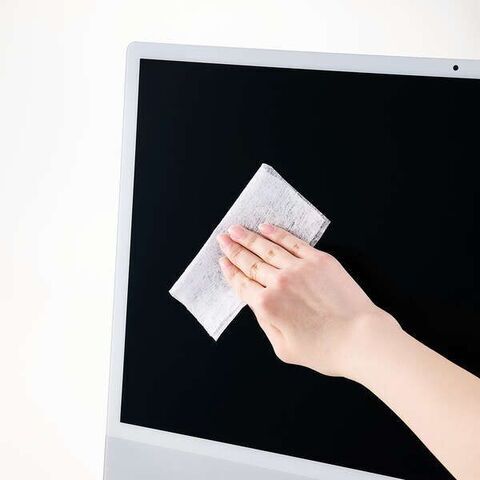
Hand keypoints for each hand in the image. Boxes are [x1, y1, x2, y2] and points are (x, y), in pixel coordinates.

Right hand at [216, 223, 399, 377]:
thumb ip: (266, 324)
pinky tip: (266, 228)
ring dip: (249, 237)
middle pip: (250, 262)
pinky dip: (277, 233)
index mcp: (267, 305)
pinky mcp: (319, 260)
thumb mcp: (284, 349)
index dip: (230, 271)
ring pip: (267, 248)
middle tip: (223, 239)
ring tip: (236, 229)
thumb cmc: (326, 350)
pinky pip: (292, 242)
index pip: (242, 283)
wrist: (361, 339)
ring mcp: (299, 268)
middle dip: (233, 249)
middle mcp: (278, 283)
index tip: (223, 261)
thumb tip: (259, 306)